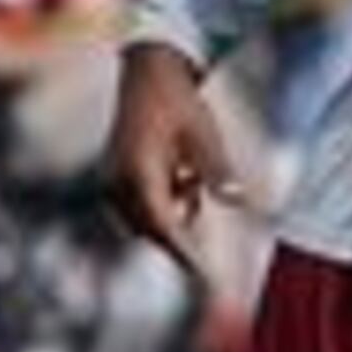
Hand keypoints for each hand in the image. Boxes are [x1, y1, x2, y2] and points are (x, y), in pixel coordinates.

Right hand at [104, 39, 243, 276]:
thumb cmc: (179, 101)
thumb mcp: (205, 133)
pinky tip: (180, 172)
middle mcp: (117, 181)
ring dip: (176, 212)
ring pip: (149, 219)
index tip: (207, 280)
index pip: (164, 227)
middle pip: (154, 229)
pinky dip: (167, 202)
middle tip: (206, 225)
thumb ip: (218, 169)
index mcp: (138, 172)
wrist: (148, 72)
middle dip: (182, 234)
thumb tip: (239, 202)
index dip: (186, 255)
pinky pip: (143, 206)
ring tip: (187, 171)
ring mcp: (111, 179)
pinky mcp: (114, 177)